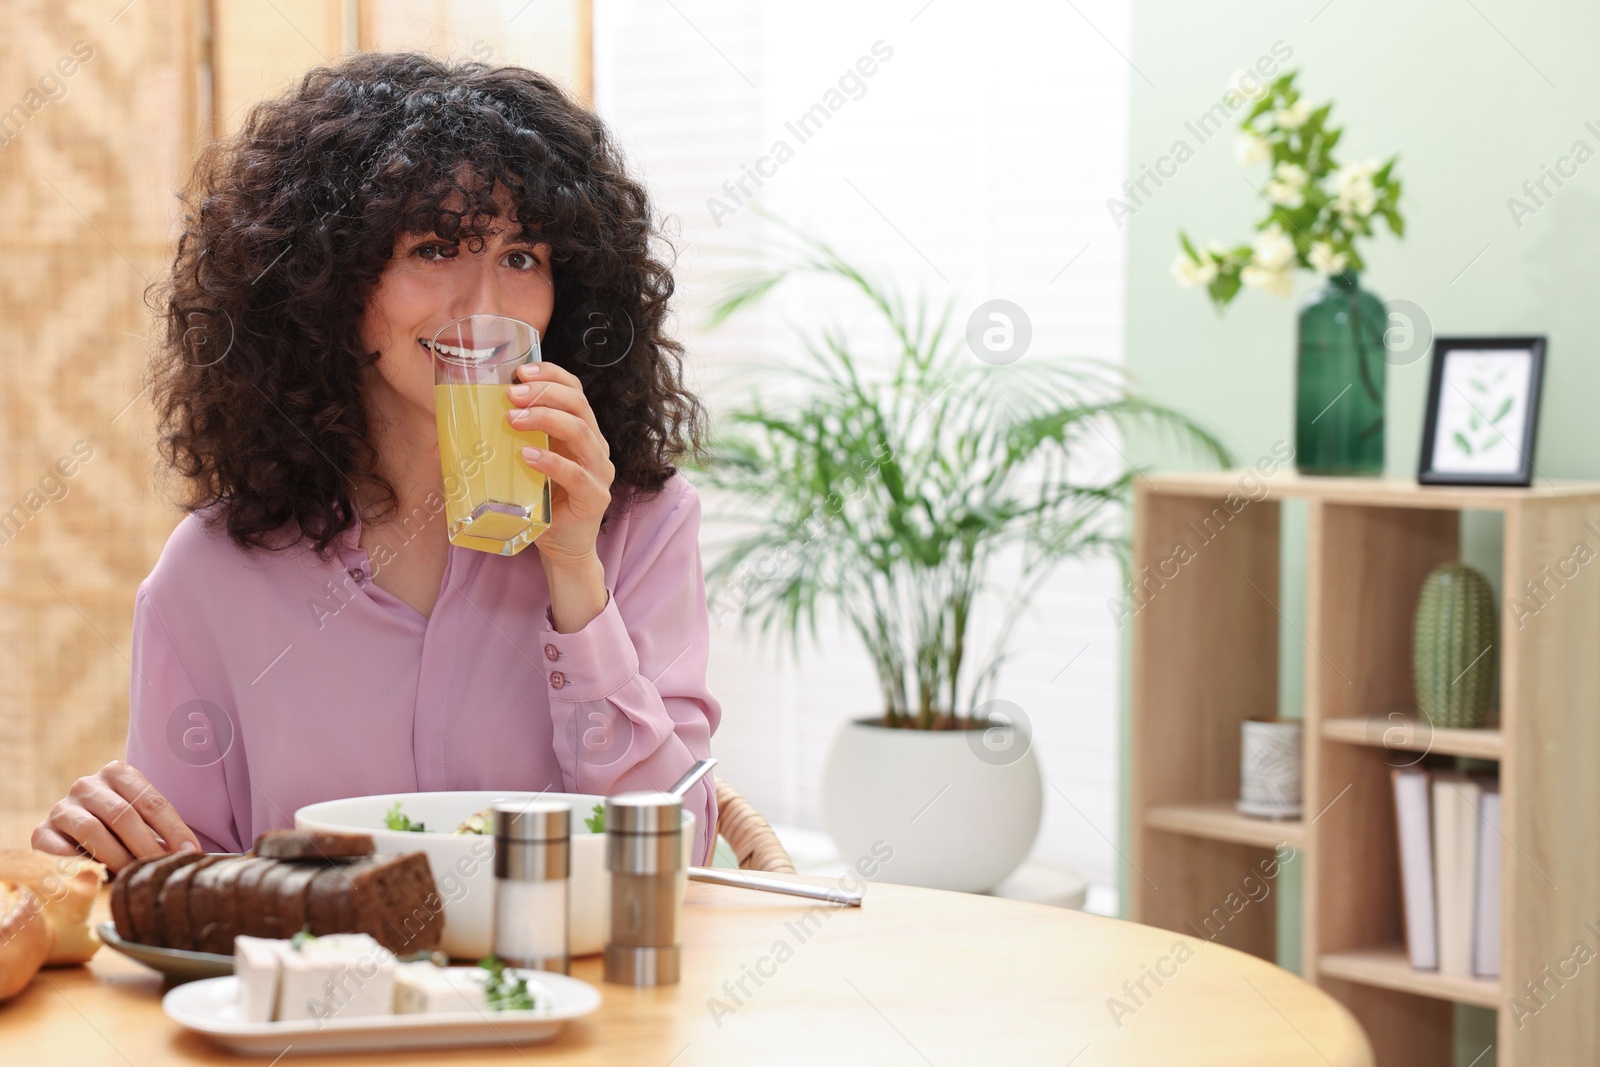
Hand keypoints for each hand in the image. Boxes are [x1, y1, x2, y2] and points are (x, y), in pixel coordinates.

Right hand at [32, 761, 202, 873]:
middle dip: (147, 846)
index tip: (189, 853)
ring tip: (133, 876)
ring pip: (93, 831)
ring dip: (118, 857)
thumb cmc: (117, 828)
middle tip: (160, 869)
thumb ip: (159, 831)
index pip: (152, 802)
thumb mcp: (140, 820)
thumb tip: (189, 854)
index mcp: (118, 773)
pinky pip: (62, 850)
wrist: (69, 833)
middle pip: (123, 816)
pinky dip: (83, 864)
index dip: (174, 829)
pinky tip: (98, 877)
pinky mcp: (41, 832)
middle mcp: (87, 785)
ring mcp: (62, 807)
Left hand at [506, 362, 615, 567]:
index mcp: (581, 432)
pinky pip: (576, 474)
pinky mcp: (595, 497)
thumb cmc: (539, 503)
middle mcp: (595, 446)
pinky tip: (527, 456)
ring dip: (545, 419)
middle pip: (579, 405)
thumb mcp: (520, 467)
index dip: (551, 375)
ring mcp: (599, 471)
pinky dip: (551, 462)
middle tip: (511, 395)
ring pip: (581, 433)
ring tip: (512, 421)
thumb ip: (499, 448)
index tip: (520, 371)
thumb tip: (443, 442)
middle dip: (544, 393)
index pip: (574, 391)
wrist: (562, 548)